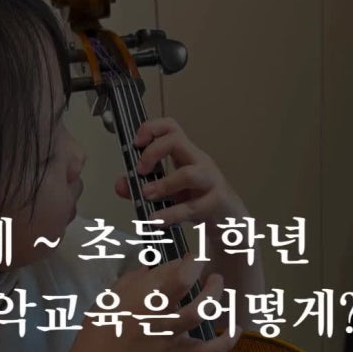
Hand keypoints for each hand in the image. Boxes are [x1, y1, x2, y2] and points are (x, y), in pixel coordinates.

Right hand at [71, 254, 241, 351]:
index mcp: (139, 295)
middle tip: (204, 266)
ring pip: (200, 312)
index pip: (167, 269)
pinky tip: (236, 330)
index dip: (184, 260)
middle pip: (185, 283)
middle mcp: (157, 311)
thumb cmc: (98, 332)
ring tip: (218, 283)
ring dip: (214, 294)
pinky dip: (225, 342)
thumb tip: (148, 268)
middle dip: (198, 268)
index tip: (188, 259)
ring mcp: (170, 334)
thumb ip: (130, 280)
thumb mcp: (108, 298)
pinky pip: (207, 350)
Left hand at [114, 117, 242, 228]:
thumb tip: (121, 184)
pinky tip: (156, 220)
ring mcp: (210, 182)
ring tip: (146, 195)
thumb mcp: (169, 193)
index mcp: (187, 155)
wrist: (232, 224)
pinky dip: (171, 214)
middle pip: (177, 141)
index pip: (171, 127)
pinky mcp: (216, 203)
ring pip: (188, 174)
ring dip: (163, 184)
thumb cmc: (201, 202)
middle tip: (139, 170)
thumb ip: (143, 187)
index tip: (135, 144)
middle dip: (152, 152)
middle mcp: (199, 163)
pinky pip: (192, 207)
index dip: (150, 129)